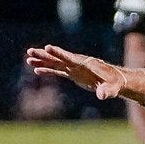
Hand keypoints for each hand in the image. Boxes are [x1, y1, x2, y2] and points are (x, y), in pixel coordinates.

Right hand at [26, 46, 144, 102]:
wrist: (116, 80)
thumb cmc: (115, 83)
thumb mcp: (112, 88)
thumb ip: (106, 91)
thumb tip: (101, 95)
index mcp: (84, 64)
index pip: (68, 57)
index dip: (58, 53)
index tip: (47, 48)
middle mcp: (77, 63)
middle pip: (58, 58)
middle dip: (44, 55)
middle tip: (30, 51)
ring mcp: (74, 68)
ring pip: (55, 63)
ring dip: (42, 61)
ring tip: (28, 59)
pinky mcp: (73, 74)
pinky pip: (57, 71)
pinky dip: (47, 70)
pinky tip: (37, 70)